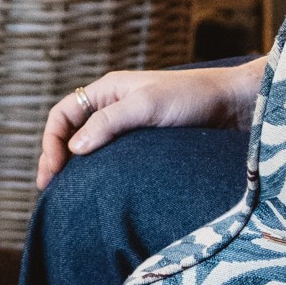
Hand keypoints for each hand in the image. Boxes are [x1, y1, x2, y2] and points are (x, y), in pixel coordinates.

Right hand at [36, 57, 262, 186]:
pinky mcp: (147, 141)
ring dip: (76, 167)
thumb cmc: (193, 98)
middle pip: (72, 132)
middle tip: (50, 191)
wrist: (235, 105)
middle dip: (56, 158)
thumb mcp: (147, 106)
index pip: (63, 115)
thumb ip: (109, 123)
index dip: (50, 143)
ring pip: (91, 145)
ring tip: (69, 195)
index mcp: (109, 89)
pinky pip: (113, 156)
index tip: (52, 174)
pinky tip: (100, 189)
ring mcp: (130, 123)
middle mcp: (115, 105)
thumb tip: (74, 149)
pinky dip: (99, 171)